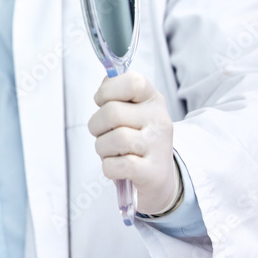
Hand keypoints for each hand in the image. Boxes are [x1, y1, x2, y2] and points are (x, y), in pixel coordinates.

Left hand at [88, 72, 178, 214]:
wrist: (158, 179)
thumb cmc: (135, 141)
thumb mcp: (130, 112)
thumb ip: (116, 94)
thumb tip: (107, 78)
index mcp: (153, 100)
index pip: (133, 81)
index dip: (108, 91)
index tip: (104, 102)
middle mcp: (160, 120)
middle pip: (112, 113)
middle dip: (97, 126)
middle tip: (105, 134)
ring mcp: (158, 146)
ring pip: (113, 139)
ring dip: (102, 149)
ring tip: (113, 152)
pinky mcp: (153, 173)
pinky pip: (116, 165)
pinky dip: (109, 168)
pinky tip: (118, 168)